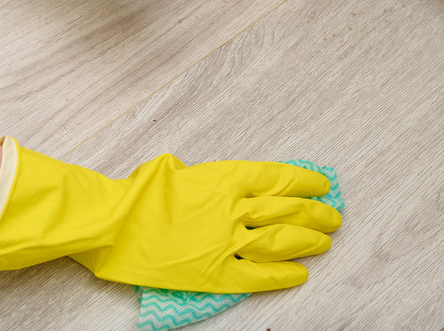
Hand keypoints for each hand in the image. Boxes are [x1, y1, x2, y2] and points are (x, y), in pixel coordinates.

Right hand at [0, 138, 341, 292]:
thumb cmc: (136, 191)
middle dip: (316, 213)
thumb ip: (201, 174)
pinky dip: (282, 275)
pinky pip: (259, 275)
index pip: (278, 178)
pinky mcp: (215, 273)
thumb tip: (215, 183)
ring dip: (308, 241)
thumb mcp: (171, 167)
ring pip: (281, 241)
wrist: (110, 223)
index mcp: (224, 178)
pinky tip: (300, 274)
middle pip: (287, 209)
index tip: (322, 185)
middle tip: (333, 216)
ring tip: (325, 242)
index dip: (305, 182)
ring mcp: (226, 242)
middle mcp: (233, 208)